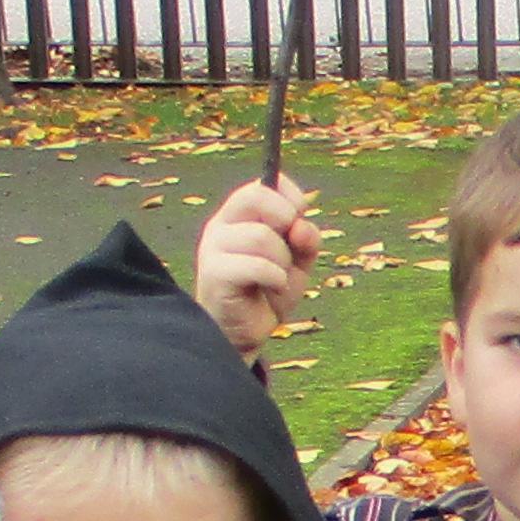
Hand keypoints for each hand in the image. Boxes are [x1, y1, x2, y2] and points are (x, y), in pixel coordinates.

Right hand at [188, 177, 321, 360]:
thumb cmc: (267, 292)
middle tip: (289, 248)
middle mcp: (221, 225)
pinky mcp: (214, 274)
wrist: (244, 335)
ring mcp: (213, 248)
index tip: (300, 219)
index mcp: (238, 215)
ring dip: (282, 260)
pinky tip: (273, 289)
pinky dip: (276, 278)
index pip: (263, 185)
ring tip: (278, 279)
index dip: (290, 197)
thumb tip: (301, 226)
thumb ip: (306, 240)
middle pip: (256, 196)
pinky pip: (256, 265)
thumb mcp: (297, 262)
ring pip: (261, 236)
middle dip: (286, 220)